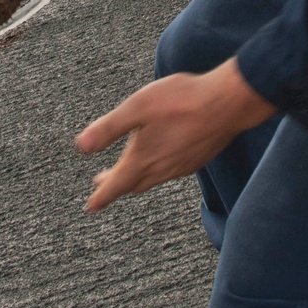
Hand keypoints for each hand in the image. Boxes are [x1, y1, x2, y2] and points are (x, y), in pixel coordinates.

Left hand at [76, 59, 276, 211]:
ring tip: (128, 170)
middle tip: (102, 183)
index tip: (90, 207)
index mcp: (142, 160)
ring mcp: (181, 166)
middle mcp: (161, 169)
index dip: (100, 197)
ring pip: (152, 179)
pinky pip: (169, 172)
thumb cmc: (181, 100)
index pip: (115, 185)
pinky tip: (160, 157)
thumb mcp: (137, 107)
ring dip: (136, 177)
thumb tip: (81, 147)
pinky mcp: (196, 159)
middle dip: (115, 184)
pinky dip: (156, 169)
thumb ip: (109, 128)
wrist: (227, 104)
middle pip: (132, 183)